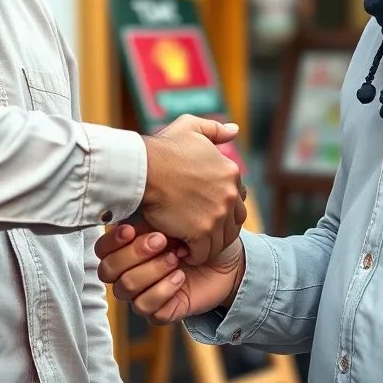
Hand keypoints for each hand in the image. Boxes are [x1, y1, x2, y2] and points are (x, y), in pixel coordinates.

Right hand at [96, 221, 244, 324]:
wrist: (225, 259)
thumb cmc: (196, 234)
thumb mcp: (172, 220)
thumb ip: (147, 218)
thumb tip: (129, 211)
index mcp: (126, 248)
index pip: (102, 250)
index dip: (112, 241)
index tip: (131, 229)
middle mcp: (128, 272)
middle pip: (108, 270)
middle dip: (135, 254)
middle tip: (162, 240)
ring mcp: (141, 294)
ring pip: (126, 288)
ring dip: (152, 270)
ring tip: (176, 258)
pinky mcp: (159, 312)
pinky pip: (147, 307)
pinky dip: (164, 290)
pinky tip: (180, 276)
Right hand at [140, 116, 246, 264]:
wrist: (144, 167)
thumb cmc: (163, 148)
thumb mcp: (191, 128)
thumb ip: (215, 130)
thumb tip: (235, 130)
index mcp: (231, 172)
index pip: (238, 199)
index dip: (222, 207)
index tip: (204, 210)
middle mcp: (230, 194)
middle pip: (235, 223)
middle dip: (220, 229)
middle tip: (199, 231)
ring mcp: (217, 214)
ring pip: (221, 241)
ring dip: (207, 244)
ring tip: (190, 243)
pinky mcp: (202, 231)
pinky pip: (204, 253)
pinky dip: (194, 255)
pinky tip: (181, 249)